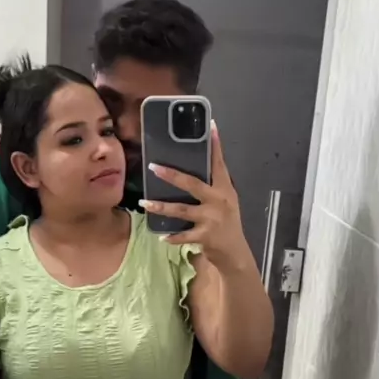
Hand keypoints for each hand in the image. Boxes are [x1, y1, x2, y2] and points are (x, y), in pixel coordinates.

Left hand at [140, 121, 249, 272]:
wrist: (234, 251)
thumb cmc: (227, 222)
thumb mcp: (226, 200)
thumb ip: (213, 186)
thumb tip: (192, 169)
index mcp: (224, 189)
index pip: (219, 164)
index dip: (216, 145)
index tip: (210, 126)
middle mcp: (218, 201)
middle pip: (193, 184)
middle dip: (172, 175)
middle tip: (154, 167)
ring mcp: (211, 219)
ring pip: (182, 210)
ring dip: (162, 207)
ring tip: (145, 204)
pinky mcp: (205, 236)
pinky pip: (183, 236)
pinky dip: (172, 237)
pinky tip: (162, 236)